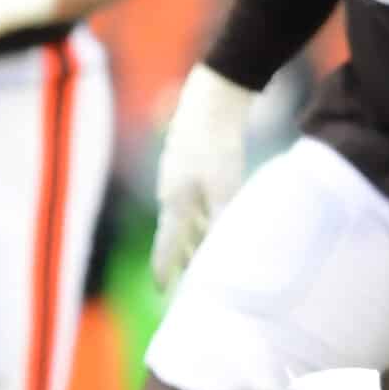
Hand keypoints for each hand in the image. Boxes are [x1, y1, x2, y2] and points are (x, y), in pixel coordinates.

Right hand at [150, 64, 252, 289]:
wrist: (213, 97)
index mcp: (174, 202)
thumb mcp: (225, 187)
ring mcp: (178, 176)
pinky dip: (203, 214)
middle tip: (192, 282)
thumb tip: (226, 250)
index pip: (165, 247)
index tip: (162, 292)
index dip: (165, 271)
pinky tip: (215, 216)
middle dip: (183, 258)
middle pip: (176, 234)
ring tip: (205, 255)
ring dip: (195, 237)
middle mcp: (171, 192)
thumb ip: (222, 220)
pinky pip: (193, 199)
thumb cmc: (217, 143)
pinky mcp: (189, 162)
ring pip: (187, 216)